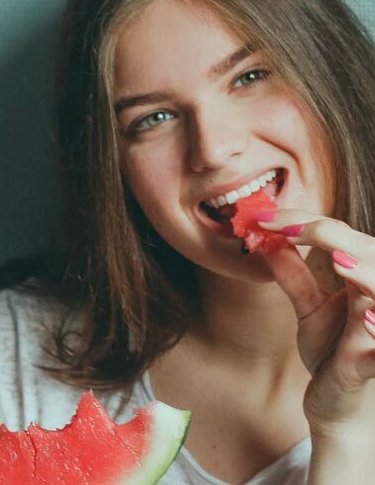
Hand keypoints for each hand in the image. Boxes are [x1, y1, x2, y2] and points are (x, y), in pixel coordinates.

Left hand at [257, 209, 374, 438]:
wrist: (339, 406)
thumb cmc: (333, 353)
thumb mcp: (309, 310)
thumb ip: (294, 277)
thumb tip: (268, 243)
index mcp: (361, 281)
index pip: (340, 238)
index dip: (303, 223)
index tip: (260, 218)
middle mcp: (374, 301)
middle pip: (369, 254)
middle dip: (331, 236)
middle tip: (287, 227)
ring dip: (365, 273)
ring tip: (337, 258)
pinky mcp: (371, 364)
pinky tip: (365, 319)